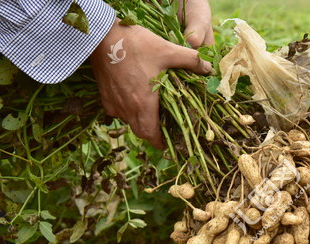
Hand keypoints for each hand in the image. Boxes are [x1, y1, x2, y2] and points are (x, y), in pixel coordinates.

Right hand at [90, 2, 212, 148]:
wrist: (101, 35)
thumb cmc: (135, 44)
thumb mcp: (167, 50)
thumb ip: (190, 60)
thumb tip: (208, 68)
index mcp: (143, 103)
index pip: (151, 134)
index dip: (160, 142)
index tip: (168, 143)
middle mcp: (127, 108)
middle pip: (140, 131)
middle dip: (152, 134)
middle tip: (163, 128)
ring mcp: (113, 102)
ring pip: (128, 121)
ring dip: (139, 121)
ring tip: (150, 113)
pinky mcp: (103, 94)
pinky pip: (116, 111)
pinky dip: (126, 111)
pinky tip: (133, 99)